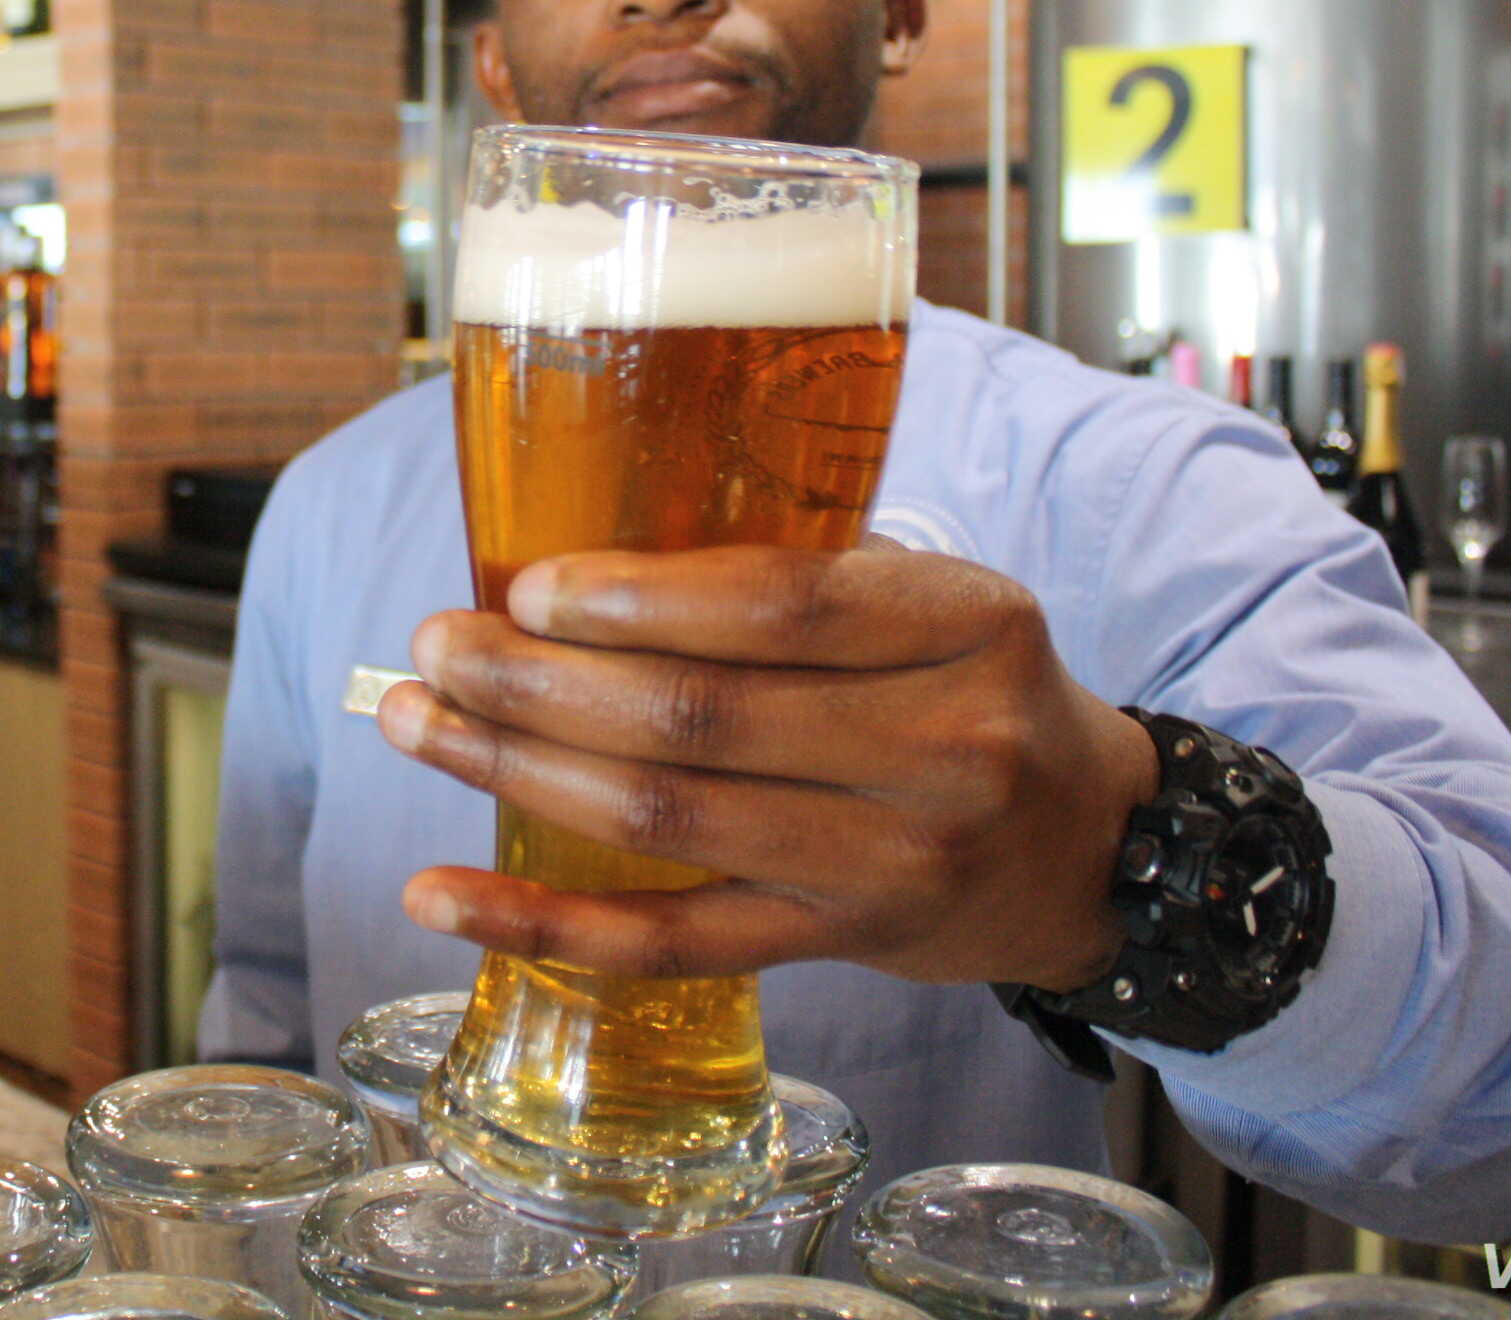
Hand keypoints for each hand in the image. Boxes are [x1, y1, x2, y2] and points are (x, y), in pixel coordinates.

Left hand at [378, 542, 1158, 992]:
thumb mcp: (936, 602)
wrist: (1093, 851)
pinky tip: (440, 896)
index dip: (641, 596)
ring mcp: (891, 862)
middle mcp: (943, 747)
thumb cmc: (976, 692)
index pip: (784, 604)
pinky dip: (544, 922)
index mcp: (967, 625)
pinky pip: (670, 943)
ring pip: (668, 822)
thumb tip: (582, 565)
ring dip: (517, 771)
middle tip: (435, 646)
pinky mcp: (838, 946)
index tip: (531, 585)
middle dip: (540, 682)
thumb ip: (801, 581)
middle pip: (702, 717)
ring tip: (417, 722)